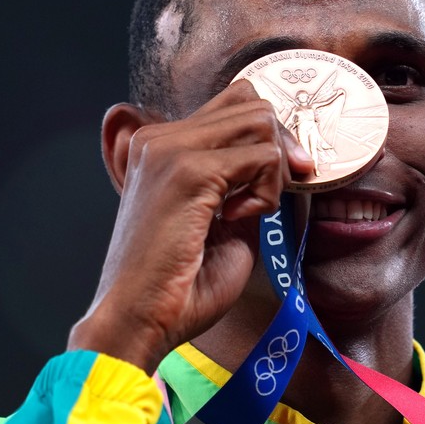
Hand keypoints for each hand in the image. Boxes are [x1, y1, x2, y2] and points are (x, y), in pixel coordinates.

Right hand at [68, 80, 313, 372]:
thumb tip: (288, 163)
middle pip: (253, 102)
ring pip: (261, 121)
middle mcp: (160, 137)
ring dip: (272, 170)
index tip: (275, 182)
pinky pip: (263, 157)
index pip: (235, 102)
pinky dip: (267, 192)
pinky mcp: (188, 170)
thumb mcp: (224, 223)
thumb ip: (246, 185)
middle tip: (268, 200)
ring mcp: (170, 149)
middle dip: (280, 149)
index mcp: (161, 147)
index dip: (268, 136)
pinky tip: (237, 220)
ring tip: (247, 211)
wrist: (136, 321)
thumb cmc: (177, 286)